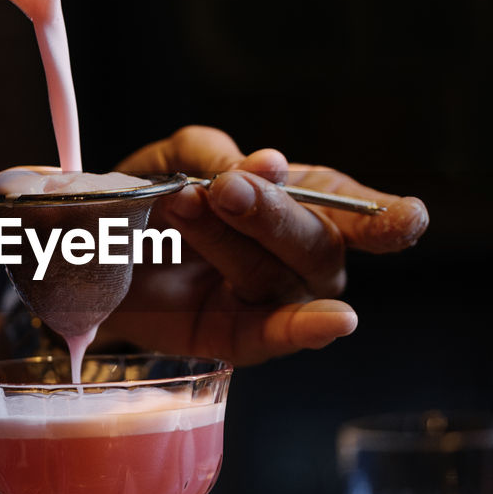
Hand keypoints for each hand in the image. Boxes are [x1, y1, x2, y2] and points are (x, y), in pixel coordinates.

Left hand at [101, 125, 428, 366]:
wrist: (83, 248)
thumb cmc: (144, 199)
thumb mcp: (173, 157)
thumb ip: (214, 155)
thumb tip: (269, 164)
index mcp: (295, 200)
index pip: (346, 204)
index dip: (381, 214)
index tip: (409, 220)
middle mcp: (294, 254)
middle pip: (316, 243)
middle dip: (272, 214)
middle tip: (224, 188)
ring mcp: (268, 299)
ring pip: (280, 278)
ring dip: (234, 242)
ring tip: (184, 207)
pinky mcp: (234, 337)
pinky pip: (273, 338)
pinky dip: (301, 331)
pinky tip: (330, 323)